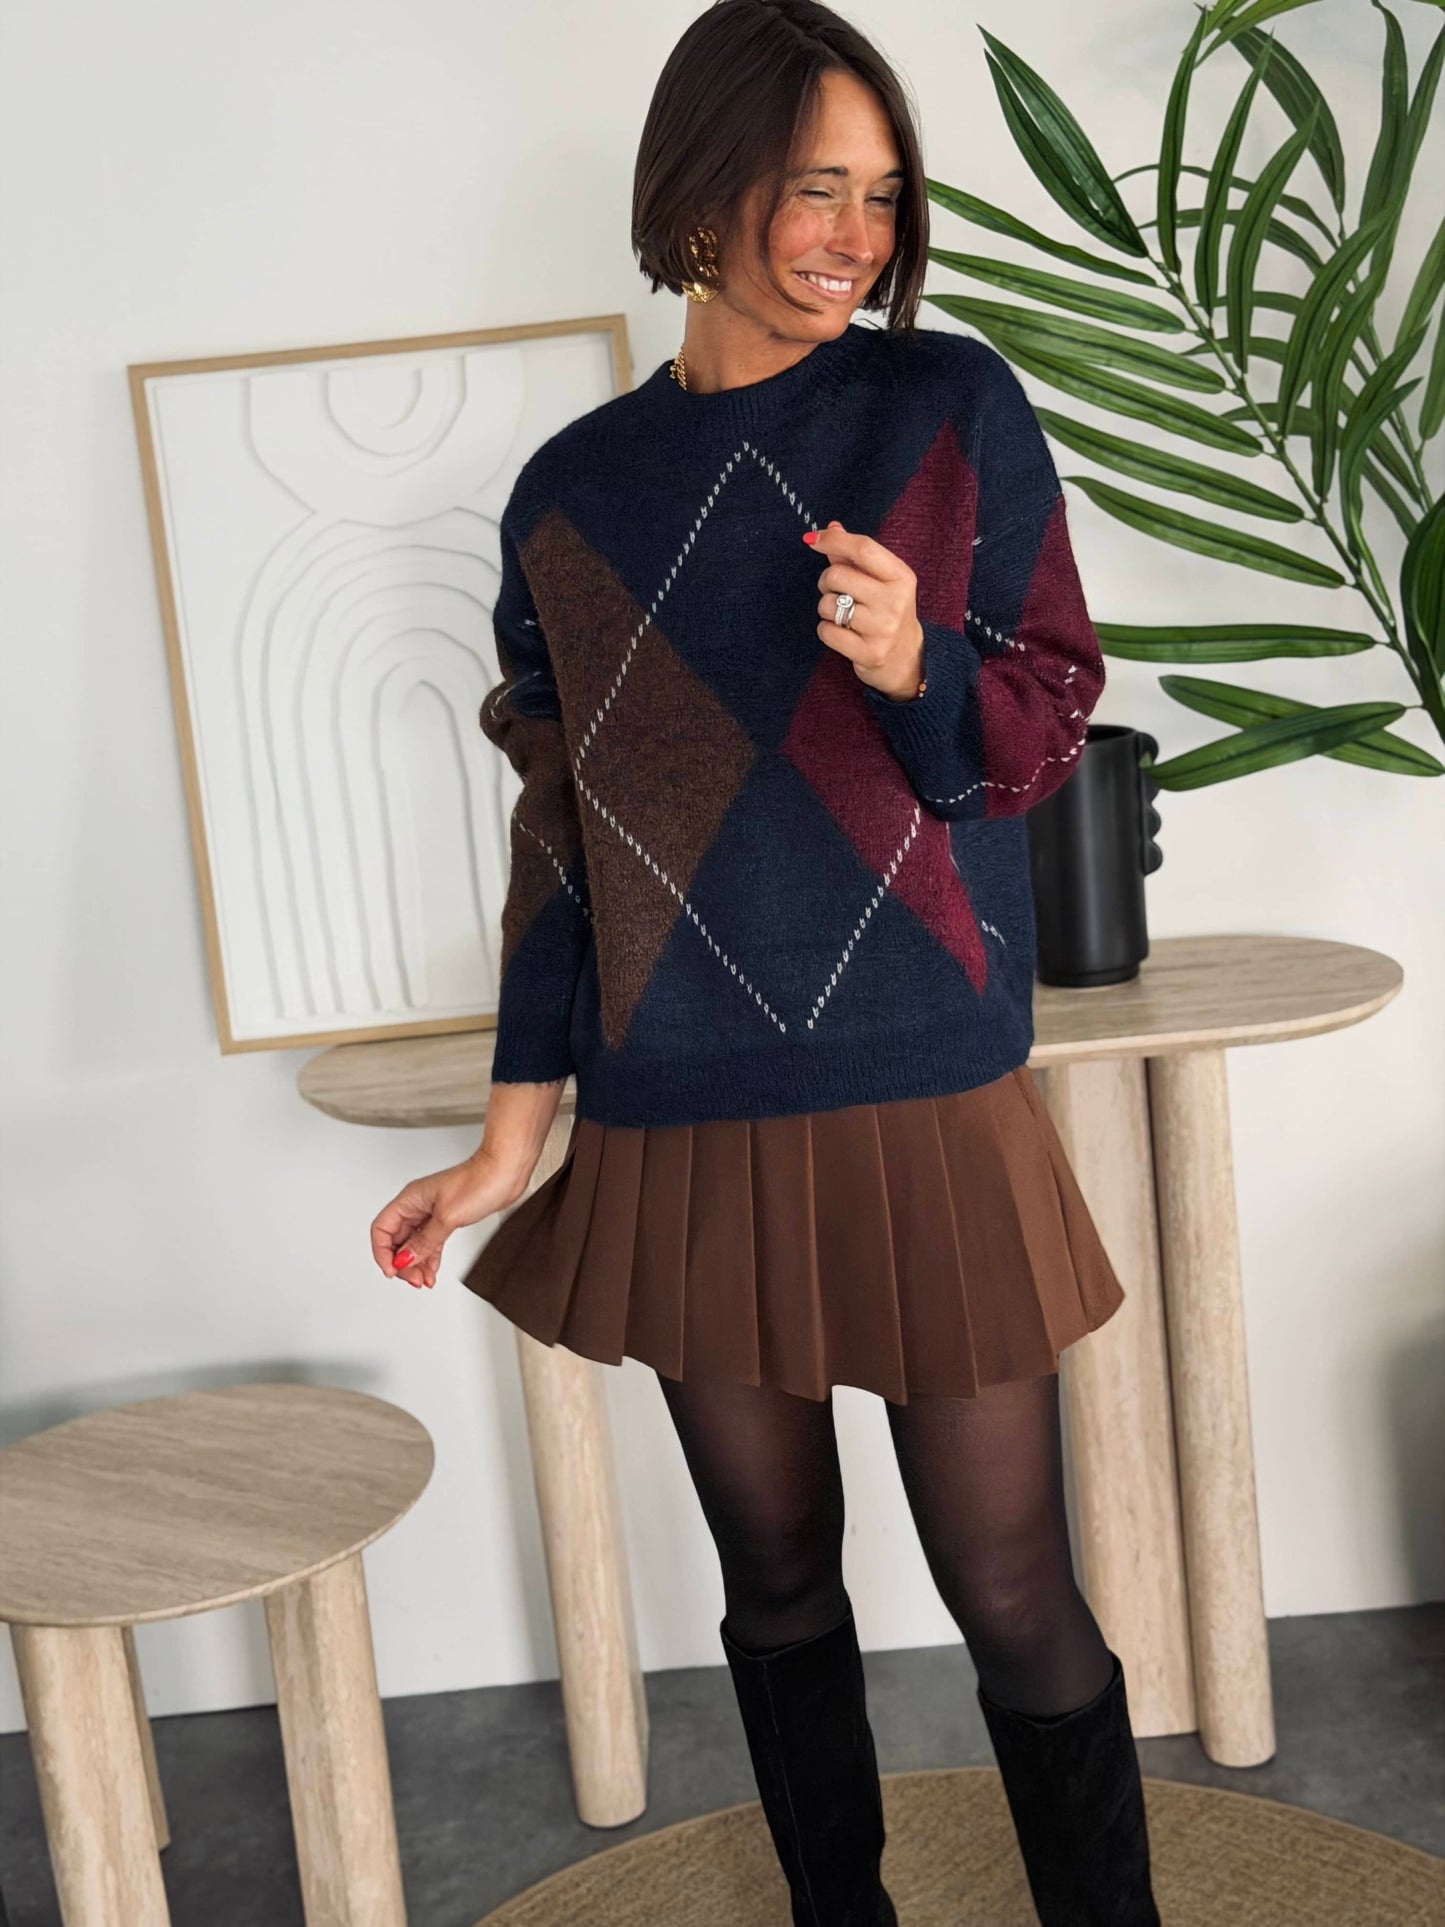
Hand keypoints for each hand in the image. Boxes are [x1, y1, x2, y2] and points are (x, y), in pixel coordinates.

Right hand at [369, 1150, 519, 1291]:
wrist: (505, 1172)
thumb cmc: (479, 1182)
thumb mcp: (447, 1217)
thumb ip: (424, 1241)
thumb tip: (405, 1259)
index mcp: (410, 1199)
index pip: (382, 1229)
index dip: (382, 1253)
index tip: (392, 1271)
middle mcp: (417, 1205)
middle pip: (396, 1239)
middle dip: (402, 1262)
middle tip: (414, 1278)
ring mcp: (431, 1212)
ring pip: (413, 1243)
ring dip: (415, 1263)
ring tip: (423, 1280)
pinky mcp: (446, 1218)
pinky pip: (429, 1242)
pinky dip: (428, 1257)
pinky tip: (431, 1271)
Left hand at [804, 519, 924, 700]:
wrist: (907, 659)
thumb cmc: (888, 612)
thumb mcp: (881, 581)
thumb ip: (856, 555)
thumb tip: (831, 528)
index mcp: (900, 576)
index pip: (863, 548)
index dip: (833, 541)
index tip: (812, 540)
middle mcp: (895, 601)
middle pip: (838, 575)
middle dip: (826, 580)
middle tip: (834, 590)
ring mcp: (883, 629)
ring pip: (829, 604)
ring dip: (827, 608)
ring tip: (842, 615)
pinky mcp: (869, 653)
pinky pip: (827, 632)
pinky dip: (827, 630)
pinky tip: (843, 633)